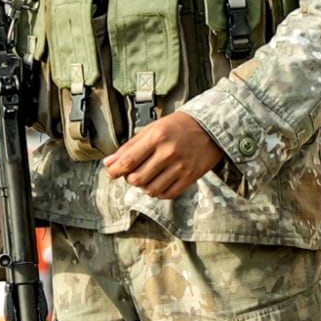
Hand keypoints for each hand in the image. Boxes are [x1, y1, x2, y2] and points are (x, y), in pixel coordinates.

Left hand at [104, 110, 224, 198]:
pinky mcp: (190, 177)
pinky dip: (158, 192)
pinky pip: (168, 194)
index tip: (112, 173)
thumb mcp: (152, 129)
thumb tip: (109, 162)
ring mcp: (180, 167)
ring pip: (151, 189)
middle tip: (133, 172)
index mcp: (156, 137)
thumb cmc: (178, 126)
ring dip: (144, 186)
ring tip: (147, 177)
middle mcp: (168, 153)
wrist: (211, 127)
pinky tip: (158, 182)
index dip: (115, 171)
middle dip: (130, 178)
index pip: (128, 161)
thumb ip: (129, 146)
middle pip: (137, 178)